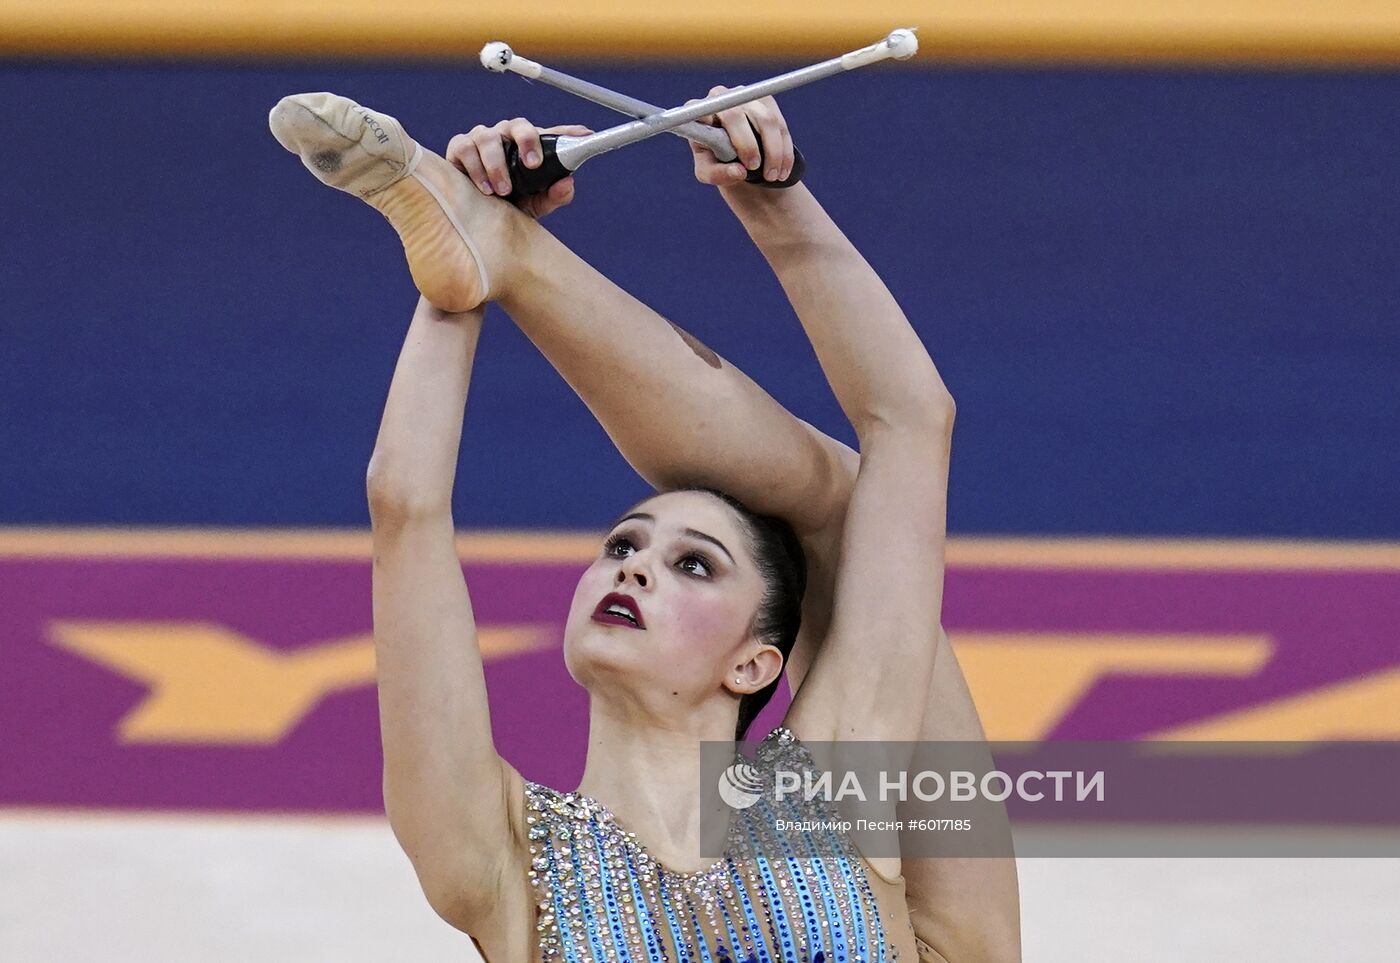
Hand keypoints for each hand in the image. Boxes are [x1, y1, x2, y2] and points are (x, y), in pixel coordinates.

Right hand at [445, 118, 592, 218]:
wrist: (476, 217)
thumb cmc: (508, 204)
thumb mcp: (534, 204)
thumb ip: (553, 196)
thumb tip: (568, 184)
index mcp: (528, 146)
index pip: (551, 134)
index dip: (569, 132)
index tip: (584, 135)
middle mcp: (506, 137)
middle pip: (518, 124)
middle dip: (527, 140)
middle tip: (532, 165)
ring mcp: (482, 139)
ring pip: (489, 137)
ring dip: (497, 164)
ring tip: (503, 190)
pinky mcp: (460, 147)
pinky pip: (465, 147)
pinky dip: (475, 167)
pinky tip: (484, 187)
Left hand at [688, 87, 794, 187]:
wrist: (737, 156)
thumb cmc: (716, 162)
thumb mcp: (709, 173)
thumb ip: (716, 174)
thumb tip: (739, 171)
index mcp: (699, 112)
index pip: (701, 111)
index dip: (710, 121)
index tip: (727, 148)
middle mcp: (720, 97)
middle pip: (736, 115)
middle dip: (748, 144)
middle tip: (754, 168)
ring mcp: (745, 95)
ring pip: (766, 120)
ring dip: (773, 152)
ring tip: (773, 177)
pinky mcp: (765, 100)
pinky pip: (780, 125)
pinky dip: (784, 150)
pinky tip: (783, 169)